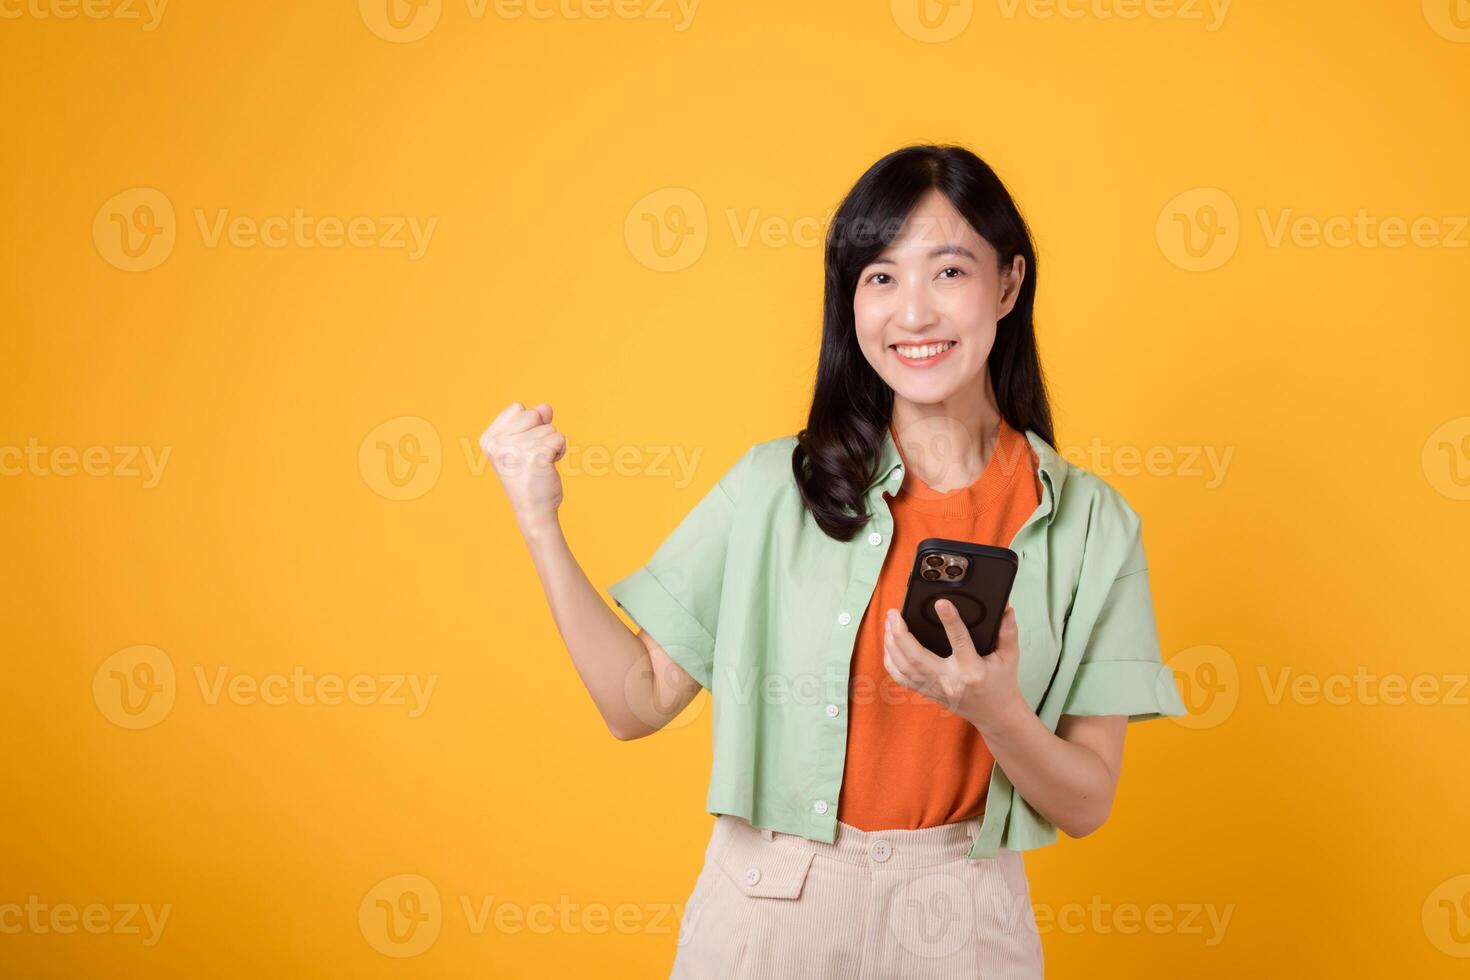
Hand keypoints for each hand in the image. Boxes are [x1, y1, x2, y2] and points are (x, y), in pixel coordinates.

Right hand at [480, 401, 565, 532]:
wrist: (533, 510)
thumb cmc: (529, 478)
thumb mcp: (525, 445)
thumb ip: (533, 422)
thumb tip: (546, 407)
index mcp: (489, 439)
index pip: (517, 407)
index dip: (528, 424)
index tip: (523, 448)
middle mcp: (498, 443)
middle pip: (533, 414)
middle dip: (541, 433)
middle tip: (533, 458)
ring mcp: (515, 449)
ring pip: (549, 428)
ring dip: (552, 445)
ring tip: (540, 465)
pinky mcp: (535, 455)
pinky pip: (559, 438)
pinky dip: (560, 451)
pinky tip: (549, 467)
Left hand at [882, 600, 1026, 735]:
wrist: (995, 715)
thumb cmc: (1001, 683)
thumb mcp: (1010, 657)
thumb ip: (1007, 631)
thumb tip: (1006, 607)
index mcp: (972, 670)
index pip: (960, 642)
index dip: (950, 622)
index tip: (940, 603)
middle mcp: (949, 680)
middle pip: (917, 658)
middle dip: (901, 634)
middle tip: (894, 613)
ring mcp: (935, 688)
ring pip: (904, 668)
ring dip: (891, 644)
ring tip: (889, 623)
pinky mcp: (927, 692)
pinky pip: (901, 678)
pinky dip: (890, 661)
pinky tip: (888, 644)